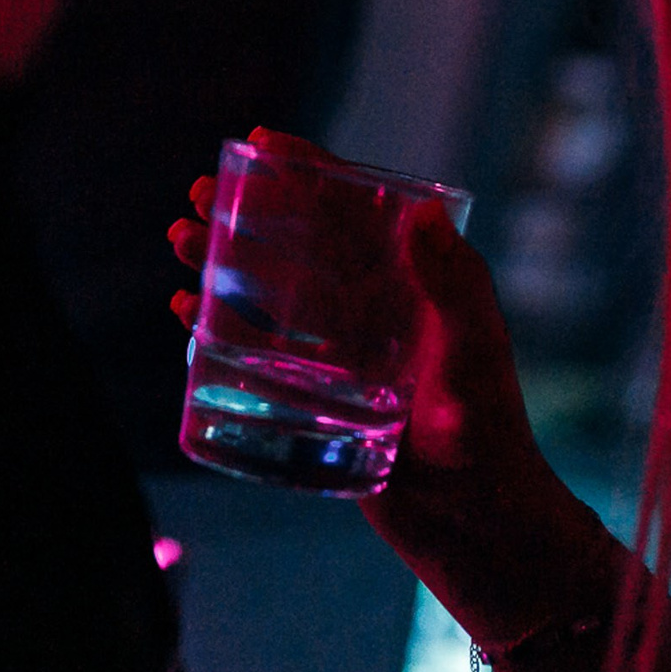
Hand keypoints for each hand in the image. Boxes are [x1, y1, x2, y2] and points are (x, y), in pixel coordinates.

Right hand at [166, 130, 606, 642]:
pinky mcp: (319, 404)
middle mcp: (377, 312)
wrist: (477, 528)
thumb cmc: (491, 435)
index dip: (310, 172)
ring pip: (273, 295)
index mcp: (414, 285)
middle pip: (301, 246)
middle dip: (249, 213)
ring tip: (179, 241)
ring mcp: (344, 357)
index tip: (260, 143)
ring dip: (224, 264)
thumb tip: (421, 209)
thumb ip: (454, 285)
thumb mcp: (475, 352)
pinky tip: (186, 315)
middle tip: (196, 194)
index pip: (356, 212)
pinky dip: (222, 331)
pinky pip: (262, 356)